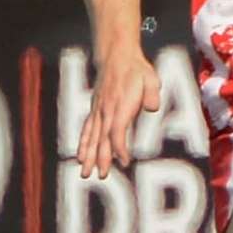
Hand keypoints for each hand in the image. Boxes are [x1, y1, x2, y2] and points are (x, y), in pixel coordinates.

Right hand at [77, 48, 161, 177]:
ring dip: (88, 156)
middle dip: (101, 159)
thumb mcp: (151, 79)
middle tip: (100, 176)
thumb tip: (153, 108)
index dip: (119, 148)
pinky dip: (83, 143)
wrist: (117, 56)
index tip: (124, 162)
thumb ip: (152, 94)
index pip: (117, 131)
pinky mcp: (95, 109)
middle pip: (102, 139)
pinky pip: (87, 129)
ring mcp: (98, 110)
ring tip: (85, 173)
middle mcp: (106, 110)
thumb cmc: (137, 70)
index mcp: (120, 105)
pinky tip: (80, 156)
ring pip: (92, 137)